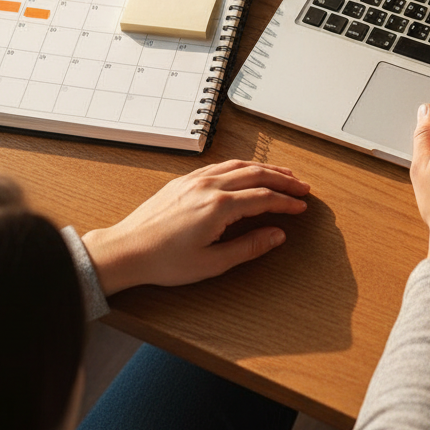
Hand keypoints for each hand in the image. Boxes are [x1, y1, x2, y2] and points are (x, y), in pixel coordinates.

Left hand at [81, 160, 309, 294]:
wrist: (126, 250)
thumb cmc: (164, 261)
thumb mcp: (212, 263)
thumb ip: (249, 247)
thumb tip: (276, 235)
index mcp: (219, 207)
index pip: (264, 197)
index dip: (287, 202)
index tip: (301, 206)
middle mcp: (209, 186)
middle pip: (257, 175)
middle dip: (284, 180)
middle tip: (302, 187)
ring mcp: (196, 180)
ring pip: (240, 165)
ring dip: (266, 169)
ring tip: (283, 175)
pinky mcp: (184, 180)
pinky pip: (221, 165)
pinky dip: (242, 166)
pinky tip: (248, 171)